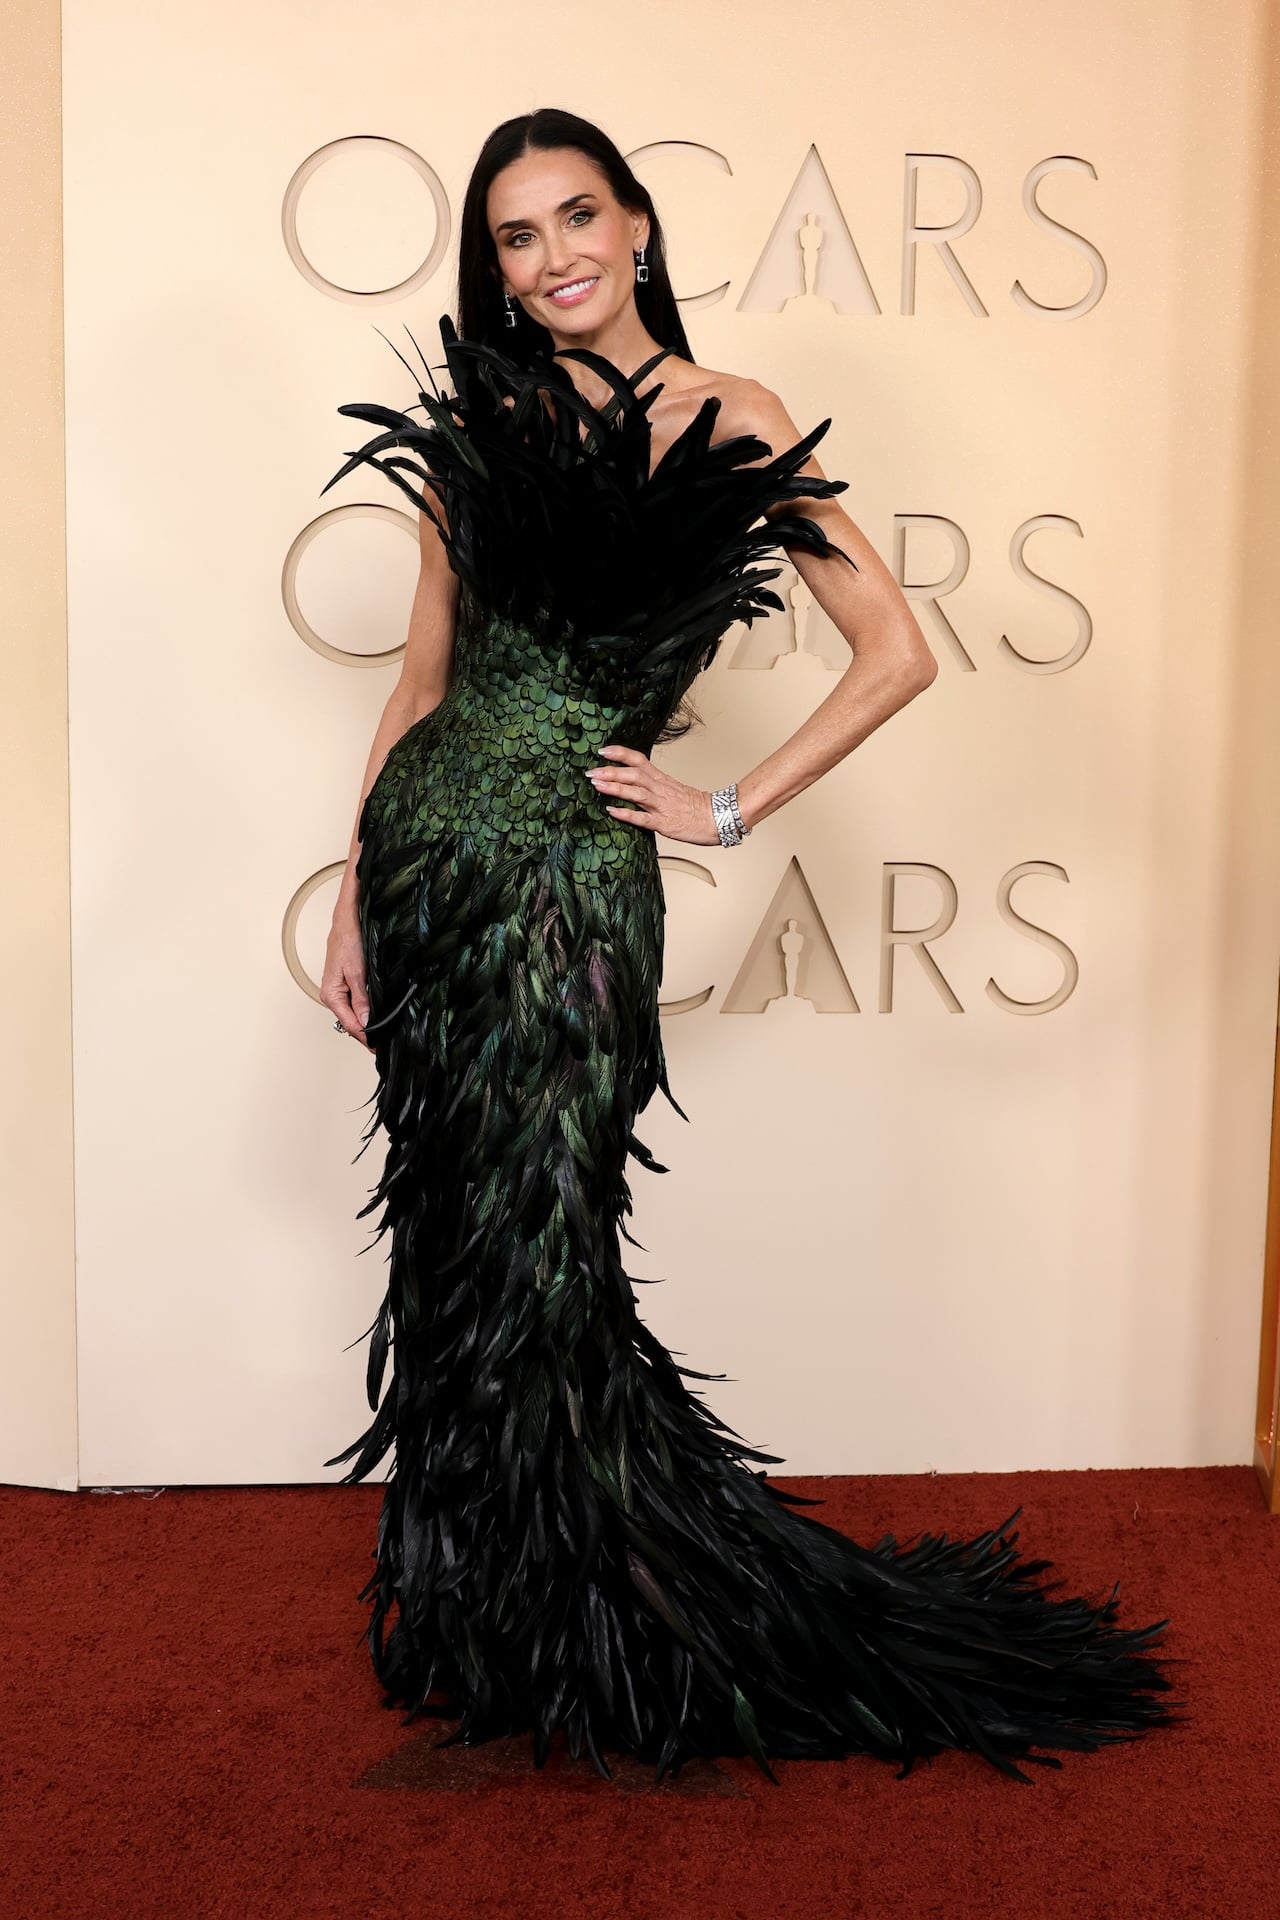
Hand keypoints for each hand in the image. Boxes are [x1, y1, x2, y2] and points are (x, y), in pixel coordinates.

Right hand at [321, 911, 370, 1047]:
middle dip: (366, 1032)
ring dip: (367, 1022)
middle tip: (383, 1044)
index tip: (377, 1047)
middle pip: (351, 1021)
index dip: (364, 1037)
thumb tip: (365, 1022)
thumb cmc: (348, 941)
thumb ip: (361, 999)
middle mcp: (333, 995)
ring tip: (382, 1033)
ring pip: (354, 1013)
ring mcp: (340, 990)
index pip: (350, 1023)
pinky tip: (376, 1015)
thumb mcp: (358, 972)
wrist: (348, 921)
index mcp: (331, 995)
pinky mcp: (347, 984)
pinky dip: (366, 1010)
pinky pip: (356, 1003)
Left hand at [585, 744, 723, 845]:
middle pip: (633, 775)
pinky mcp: (665, 823)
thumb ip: (654, 785)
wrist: (718, 818)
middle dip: (610, 771)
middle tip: (591, 771)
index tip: (603, 750)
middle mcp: (660, 790)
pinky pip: (643, 818)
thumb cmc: (697, 806)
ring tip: (596, 785)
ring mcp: (662, 806)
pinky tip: (611, 811)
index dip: (620, 754)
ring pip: (635, 793)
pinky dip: (626, 814)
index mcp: (662, 779)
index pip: (639, 760)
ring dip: (614, 788)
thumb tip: (634, 782)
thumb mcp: (674, 789)